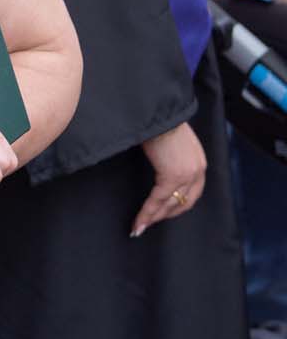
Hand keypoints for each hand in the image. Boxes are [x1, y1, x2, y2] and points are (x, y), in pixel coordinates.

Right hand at [132, 121, 206, 235]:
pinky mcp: (172, 175)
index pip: (192, 193)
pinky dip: (147, 213)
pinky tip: (138, 222)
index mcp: (199, 161)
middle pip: (184, 202)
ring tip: (140, 227)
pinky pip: (158, 200)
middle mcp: (198, 170)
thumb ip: (173, 154)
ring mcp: (187, 174)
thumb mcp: (174, 140)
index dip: (177, 206)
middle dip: (165, 216)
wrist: (159, 110)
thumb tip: (162, 162)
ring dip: (154, 218)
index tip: (163, 213)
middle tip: (149, 224)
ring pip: (170, 204)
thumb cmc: (161, 120)